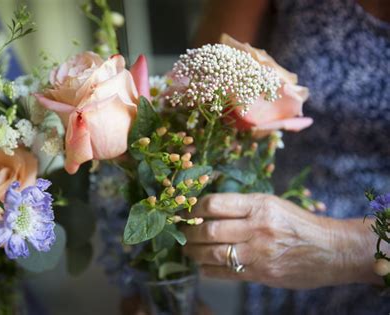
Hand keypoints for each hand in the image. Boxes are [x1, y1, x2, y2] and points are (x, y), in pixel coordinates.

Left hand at [182, 193, 379, 288]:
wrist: (330, 250)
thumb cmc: (298, 223)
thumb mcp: (272, 204)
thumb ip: (243, 206)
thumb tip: (207, 209)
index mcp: (259, 205)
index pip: (215, 204)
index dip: (194, 209)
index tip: (187, 212)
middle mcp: (257, 228)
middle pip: (210, 230)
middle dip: (189, 233)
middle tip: (182, 234)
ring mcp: (259, 253)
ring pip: (214, 253)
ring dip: (194, 253)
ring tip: (188, 251)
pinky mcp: (262, 274)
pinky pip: (226, 273)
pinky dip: (208, 271)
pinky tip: (202, 267)